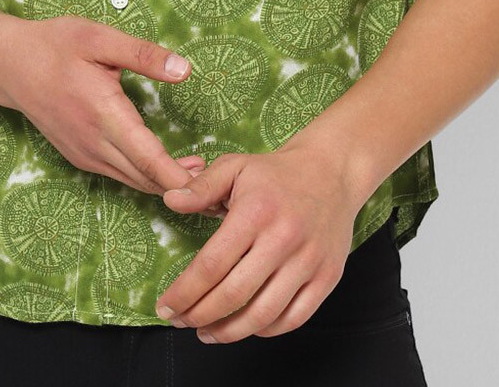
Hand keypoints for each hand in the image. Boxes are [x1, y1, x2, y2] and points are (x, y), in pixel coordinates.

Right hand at [0, 13, 205, 195]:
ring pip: (132, 180)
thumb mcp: (100, 38)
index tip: (209, 186)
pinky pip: (118, 174)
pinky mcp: (80, 156)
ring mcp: (85, 154)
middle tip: (218, 179)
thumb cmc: (56, 45)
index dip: (180, 179)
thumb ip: (144, 55)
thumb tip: (185, 69)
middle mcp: (94, 144)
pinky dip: (144, 176)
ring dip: (164, 181)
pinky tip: (162, 164)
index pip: (149, 159)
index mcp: (104, 115)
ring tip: (198, 169)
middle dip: (182, 184)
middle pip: (146, 178)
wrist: (10, 64)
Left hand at [153, 138, 361, 342]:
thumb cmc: (276, 173)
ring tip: (207, 332)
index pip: (212, 264)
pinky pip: (294, 318)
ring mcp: (309, 261)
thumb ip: (201, 187)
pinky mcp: (327, 277)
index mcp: (256, 212)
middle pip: (234, 294)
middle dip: (199, 315)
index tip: (166, 306)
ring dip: (230, 332)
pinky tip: (246, 327)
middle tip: (180, 321)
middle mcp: (284, 239)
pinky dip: (266, 330)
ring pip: (263, 314)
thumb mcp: (235, 167)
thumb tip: (170, 201)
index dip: (184, 292)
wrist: (332, 172)